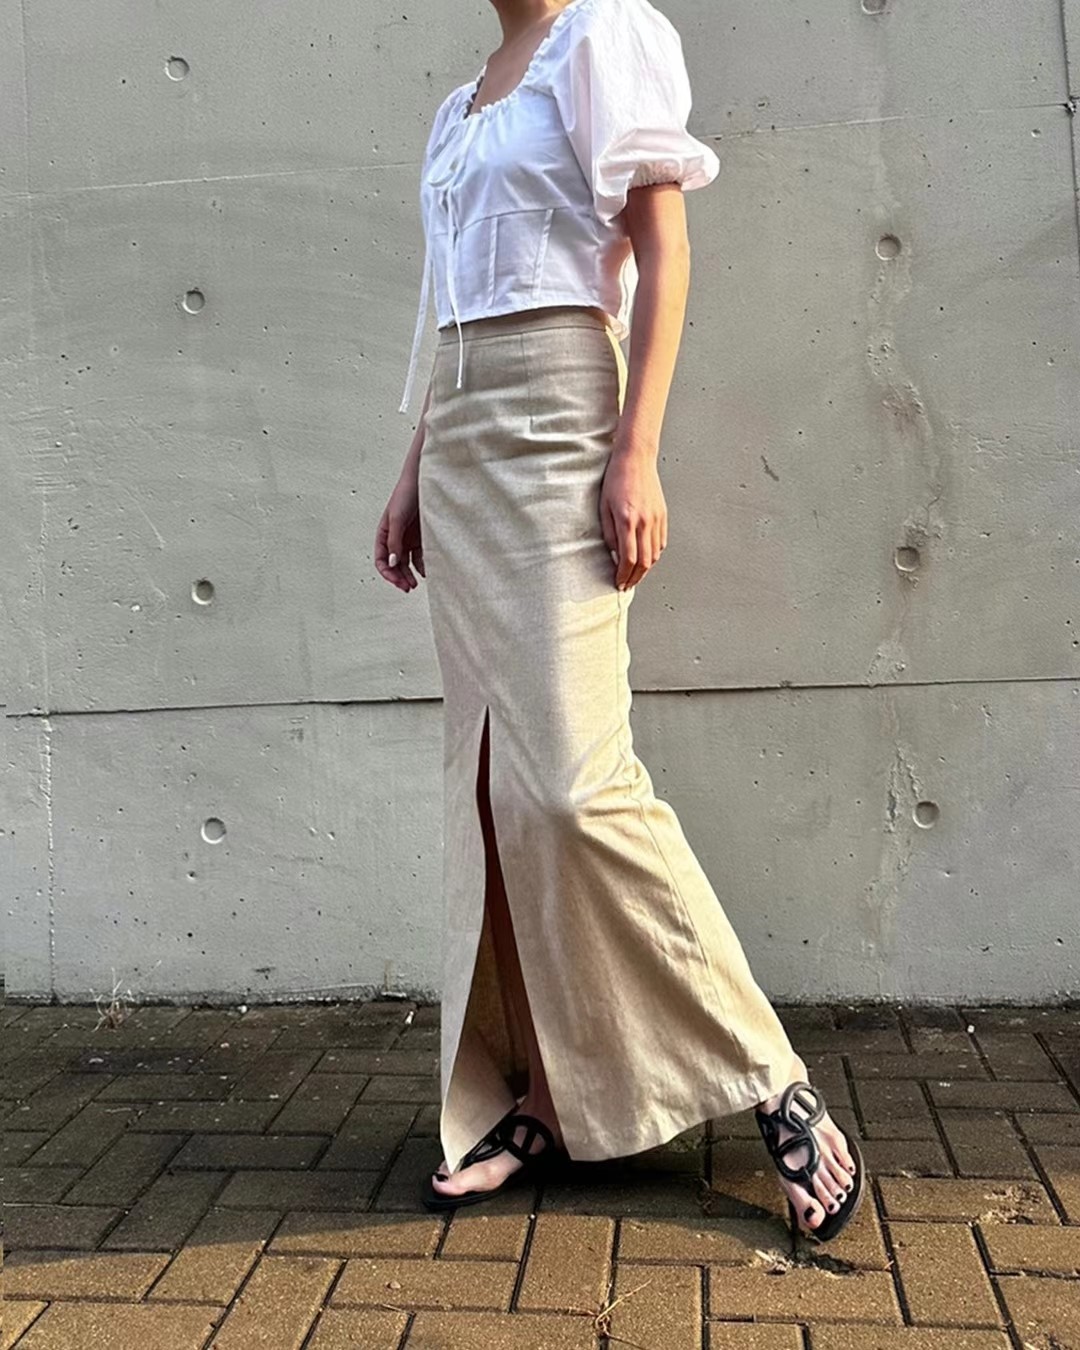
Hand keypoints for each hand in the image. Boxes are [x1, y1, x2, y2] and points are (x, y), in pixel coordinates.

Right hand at [375, 467, 425, 592]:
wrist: (426, 480)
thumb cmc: (407, 494)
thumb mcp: (397, 519)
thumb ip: (394, 542)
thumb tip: (391, 562)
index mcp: (384, 533)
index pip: (381, 559)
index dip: (387, 572)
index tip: (397, 581)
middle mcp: (395, 538)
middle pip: (394, 564)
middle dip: (399, 577)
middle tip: (408, 587)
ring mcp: (409, 538)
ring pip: (407, 563)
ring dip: (410, 574)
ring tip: (416, 584)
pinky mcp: (422, 537)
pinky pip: (420, 556)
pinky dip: (422, 565)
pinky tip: (426, 571)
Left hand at [599, 440, 667, 590]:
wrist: (636, 459)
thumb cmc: (615, 480)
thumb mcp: (604, 507)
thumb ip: (609, 533)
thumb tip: (615, 555)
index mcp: (627, 521)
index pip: (628, 559)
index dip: (623, 575)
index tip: (618, 583)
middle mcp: (645, 522)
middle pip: (644, 562)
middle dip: (635, 578)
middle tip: (626, 585)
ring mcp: (656, 519)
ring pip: (654, 554)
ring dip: (645, 569)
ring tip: (635, 575)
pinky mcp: (663, 515)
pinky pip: (661, 542)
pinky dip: (654, 555)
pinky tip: (645, 559)